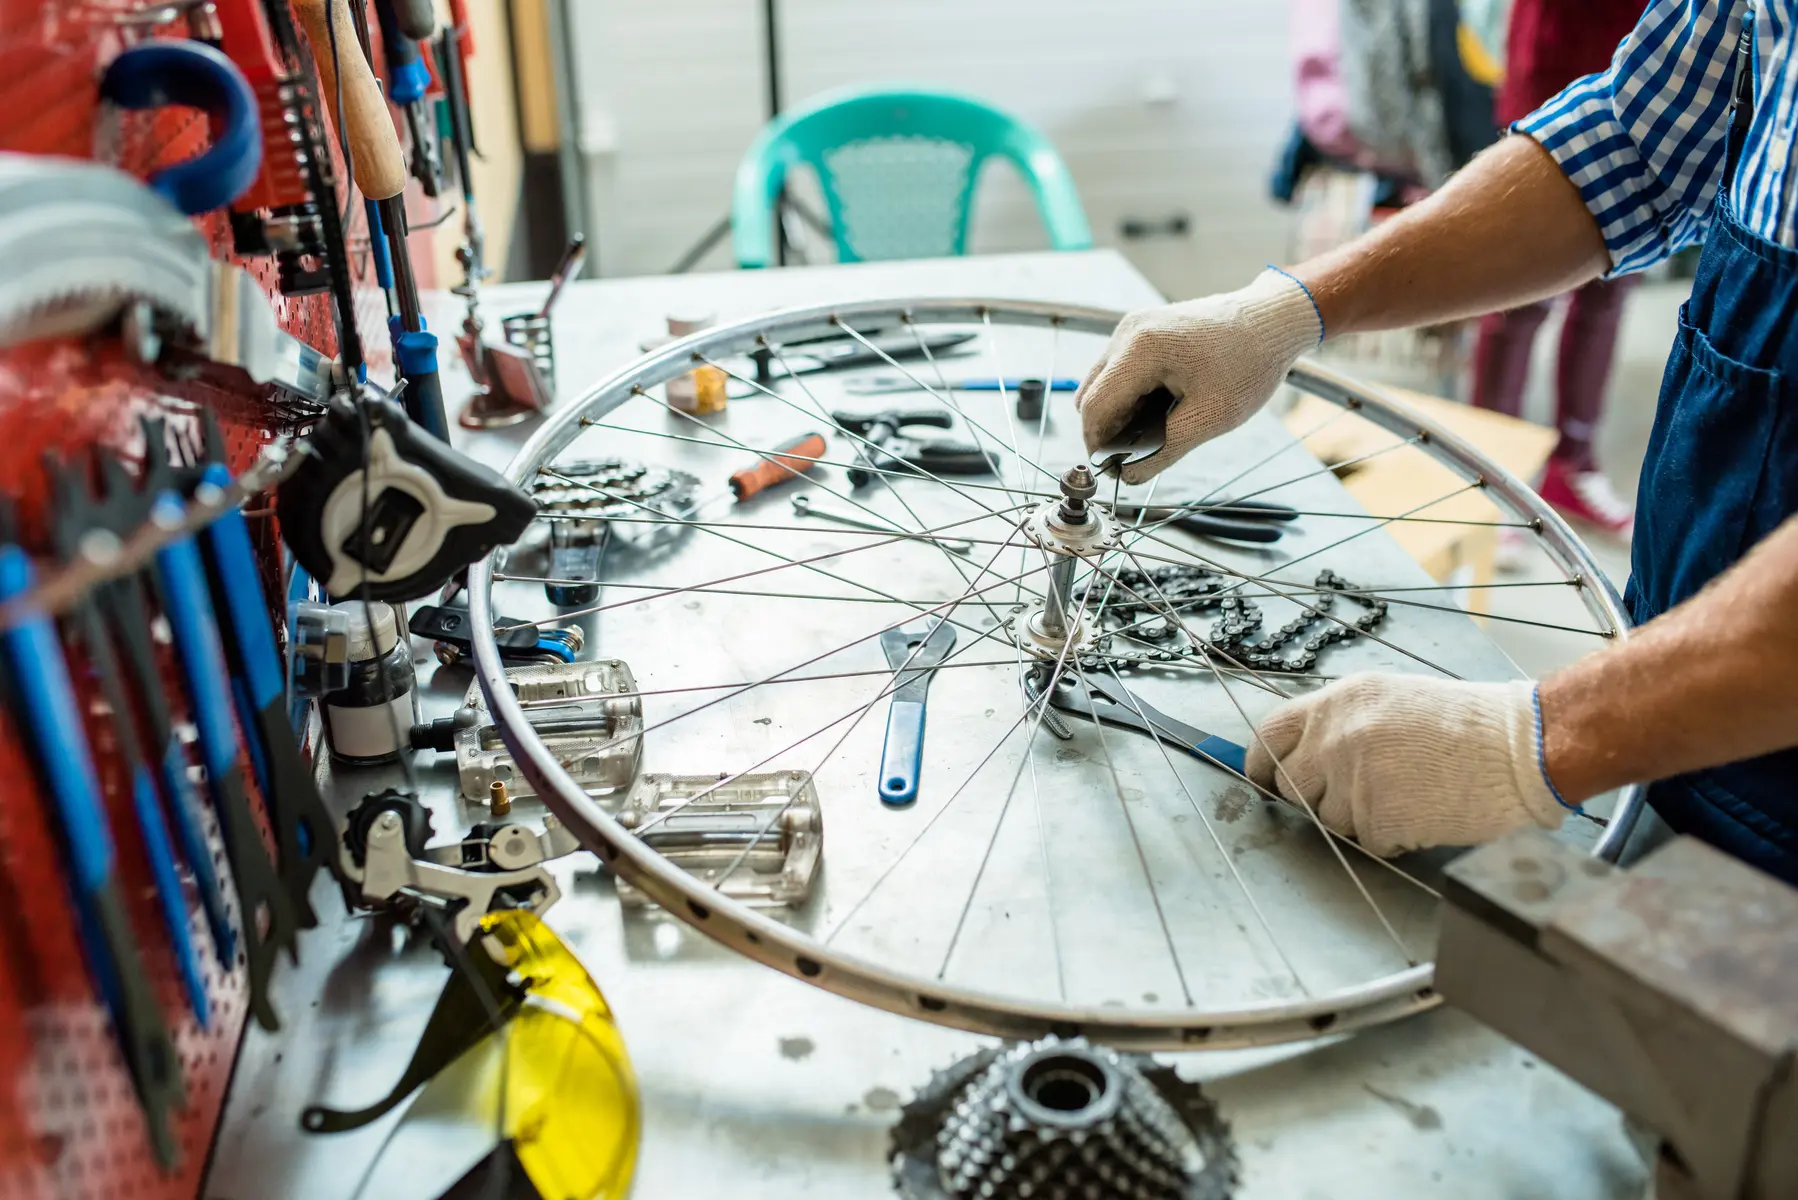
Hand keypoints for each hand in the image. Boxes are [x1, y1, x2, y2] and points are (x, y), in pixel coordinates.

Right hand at [1076, 270, 1322, 483]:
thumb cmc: (1249, 363)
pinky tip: (1157, 408)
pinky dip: (1128, 393)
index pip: (1095, 405)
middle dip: (1105, 429)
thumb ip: (1164, 450)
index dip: (1097, 443)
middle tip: (1131, 456)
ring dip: (1117, 411)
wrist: (1272, 319)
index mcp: (1141, 349)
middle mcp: (1129, 331)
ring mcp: (1133, 326)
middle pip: (1090, 393)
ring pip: (1101, 381)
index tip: (1112, 469)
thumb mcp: (1210, 417)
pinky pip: (1118, 368)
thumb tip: (1129, 476)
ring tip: (1149, 432)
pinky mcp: (1142, 328)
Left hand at [1244, 673, 1570, 855]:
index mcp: (1338, 702)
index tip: (1264, 780)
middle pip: (1290, 786)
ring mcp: (1354, 778)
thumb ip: (1342, 724)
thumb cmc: (1467, 725)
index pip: (1270, 734)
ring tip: (1409, 794)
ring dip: (1362, 819)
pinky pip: (1368, 842)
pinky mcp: (1378, 817)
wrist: (1520, 746)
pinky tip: (1424, 812)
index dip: (1262, 763)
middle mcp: (1337, 737)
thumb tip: (1305, 758)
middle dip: (1316, 798)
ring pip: (1329, 820)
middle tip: (1362, 793)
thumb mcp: (1392, 701)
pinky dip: (1394, 838)